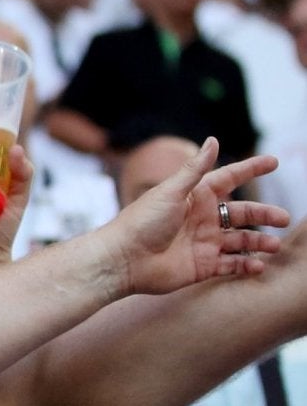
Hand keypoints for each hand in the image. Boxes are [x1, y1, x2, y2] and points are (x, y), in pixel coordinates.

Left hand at [113, 140, 287, 295]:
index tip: (274, 162)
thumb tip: (213, 139)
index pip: (229, 178)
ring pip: (241, 240)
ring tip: (273, 245)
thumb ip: (194, 169)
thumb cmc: (141, 222)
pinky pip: (231, 264)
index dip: (251, 169)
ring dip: (259, 242)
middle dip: (264, 215)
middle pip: (242, 213)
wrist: (122, 260)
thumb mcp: (170, 191)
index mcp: (195, 196)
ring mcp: (204, 242)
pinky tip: (258, 265)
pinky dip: (246, 264)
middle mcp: (202, 218)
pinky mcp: (202, 265)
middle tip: (284, 218)